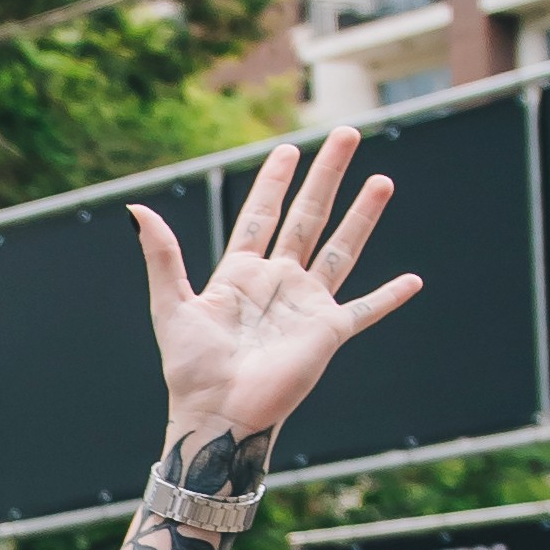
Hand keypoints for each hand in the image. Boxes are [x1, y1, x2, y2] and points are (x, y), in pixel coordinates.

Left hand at [133, 129, 420, 469]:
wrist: (217, 415)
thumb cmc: (191, 370)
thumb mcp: (171, 306)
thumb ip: (162, 256)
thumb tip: (136, 208)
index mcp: (240, 276)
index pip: (262, 216)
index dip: (273, 183)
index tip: (287, 150)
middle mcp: (277, 285)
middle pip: (307, 218)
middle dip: (326, 176)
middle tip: (346, 134)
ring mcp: (305, 307)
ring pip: (341, 250)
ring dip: (362, 216)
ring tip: (382, 180)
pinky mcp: (327, 333)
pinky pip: (365, 311)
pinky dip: (388, 298)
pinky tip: (413, 281)